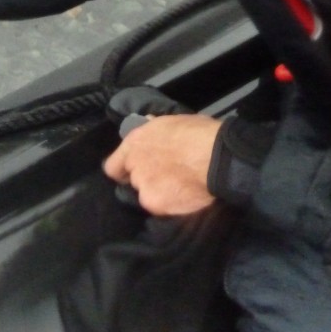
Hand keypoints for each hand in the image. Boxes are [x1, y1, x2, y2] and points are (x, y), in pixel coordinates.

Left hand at [103, 114, 221, 215]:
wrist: (217, 158)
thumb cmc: (199, 134)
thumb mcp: (171, 123)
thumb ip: (154, 131)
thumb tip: (149, 126)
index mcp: (134, 143)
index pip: (113, 167)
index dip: (123, 171)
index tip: (132, 173)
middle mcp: (134, 166)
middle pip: (134, 181)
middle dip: (148, 180)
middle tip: (168, 177)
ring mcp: (144, 187)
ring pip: (148, 196)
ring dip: (160, 193)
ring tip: (180, 189)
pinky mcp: (158, 205)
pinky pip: (162, 208)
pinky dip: (172, 206)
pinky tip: (186, 198)